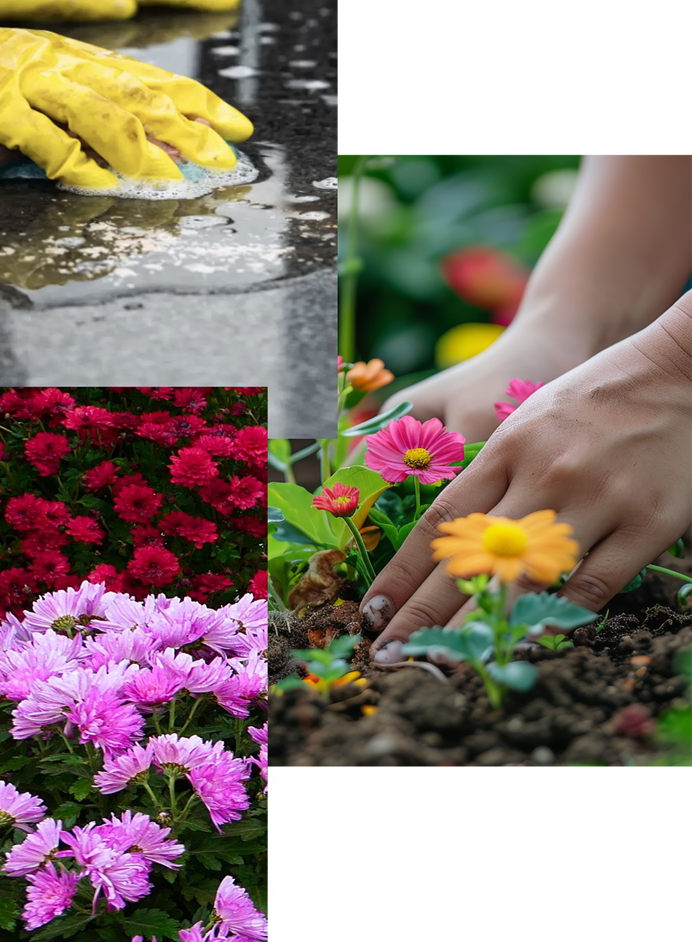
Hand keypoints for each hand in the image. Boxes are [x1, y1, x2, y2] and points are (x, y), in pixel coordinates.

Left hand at [361, 301, 691, 659]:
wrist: (677, 372)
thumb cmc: (588, 398)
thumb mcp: (523, 418)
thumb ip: (486, 471)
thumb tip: (442, 531)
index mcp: (507, 446)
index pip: (440, 521)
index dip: (401, 573)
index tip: (373, 609)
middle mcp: (546, 475)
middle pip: (472, 559)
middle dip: (423, 614)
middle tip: (388, 654)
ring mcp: (599, 499)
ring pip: (529, 580)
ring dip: (482, 627)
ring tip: (448, 662)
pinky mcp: (649, 522)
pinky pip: (596, 585)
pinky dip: (559, 617)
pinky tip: (526, 641)